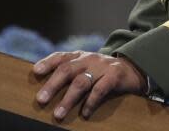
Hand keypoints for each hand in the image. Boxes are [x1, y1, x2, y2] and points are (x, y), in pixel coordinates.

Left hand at [32, 51, 146, 120]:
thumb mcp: (86, 67)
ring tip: (58, 113)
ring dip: (68, 99)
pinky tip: (84, 113)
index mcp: (80, 56)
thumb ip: (70, 72)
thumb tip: (45, 88)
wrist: (133, 68)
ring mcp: (102, 67)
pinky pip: (100, 90)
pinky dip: (90, 102)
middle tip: (40, 99)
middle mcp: (89, 59)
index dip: (47, 63)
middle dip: (52, 85)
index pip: (61, 57)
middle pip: (67, 70)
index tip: (35, 72)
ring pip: (81, 82)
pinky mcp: (115, 76)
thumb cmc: (102, 72)